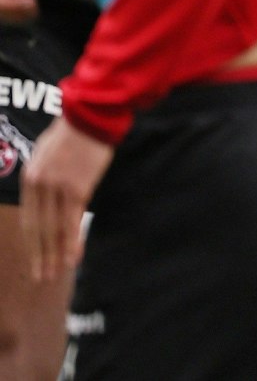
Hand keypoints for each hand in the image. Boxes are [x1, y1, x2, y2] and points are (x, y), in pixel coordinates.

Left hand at [20, 118, 112, 281]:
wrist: (90, 115)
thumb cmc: (70, 132)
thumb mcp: (45, 154)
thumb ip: (43, 178)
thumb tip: (44, 199)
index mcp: (30, 179)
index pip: (28, 220)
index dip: (32, 243)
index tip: (36, 260)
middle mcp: (40, 186)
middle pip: (38, 229)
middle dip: (39, 256)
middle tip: (41, 278)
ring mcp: (58, 188)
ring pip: (54, 229)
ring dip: (55, 254)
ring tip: (55, 273)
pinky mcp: (79, 187)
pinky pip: (73, 220)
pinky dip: (72, 241)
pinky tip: (73, 256)